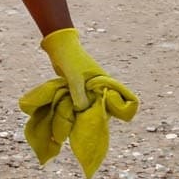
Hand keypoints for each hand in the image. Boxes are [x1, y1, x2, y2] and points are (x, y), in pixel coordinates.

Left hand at [19, 28, 138, 178]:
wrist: (59, 46)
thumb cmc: (70, 59)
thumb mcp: (74, 77)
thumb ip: (79, 93)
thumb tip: (82, 110)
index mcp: (104, 82)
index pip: (118, 99)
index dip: (118, 112)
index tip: (108, 124)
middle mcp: (99, 86)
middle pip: (102, 106)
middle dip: (96, 117)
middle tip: (90, 132)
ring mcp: (88, 88)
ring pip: (89, 106)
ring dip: (84, 115)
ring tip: (79, 129)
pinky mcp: (78, 90)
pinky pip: (80, 103)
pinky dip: (76, 110)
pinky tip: (71, 120)